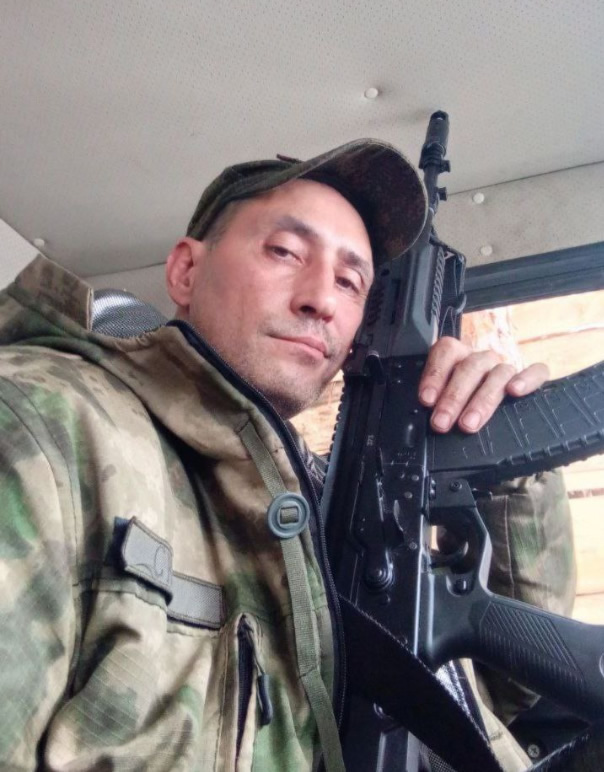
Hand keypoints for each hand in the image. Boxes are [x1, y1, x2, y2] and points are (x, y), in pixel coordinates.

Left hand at [418, 337, 548, 433]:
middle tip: (441, 422)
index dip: (435, 374)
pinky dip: (527, 379)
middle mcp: (481, 359)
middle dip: (453, 397)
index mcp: (457, 356)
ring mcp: (504, 368)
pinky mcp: (530, 378)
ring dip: (482, 400)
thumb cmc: (460, 402)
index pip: (446, 352)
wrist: (495, 408)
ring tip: (468, 424)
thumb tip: (423, 413)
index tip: (427, 400)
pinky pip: (536, 372)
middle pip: (469, 368)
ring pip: (497, 374)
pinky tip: (515, 391)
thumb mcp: (441, 398)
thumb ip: (434, 400)